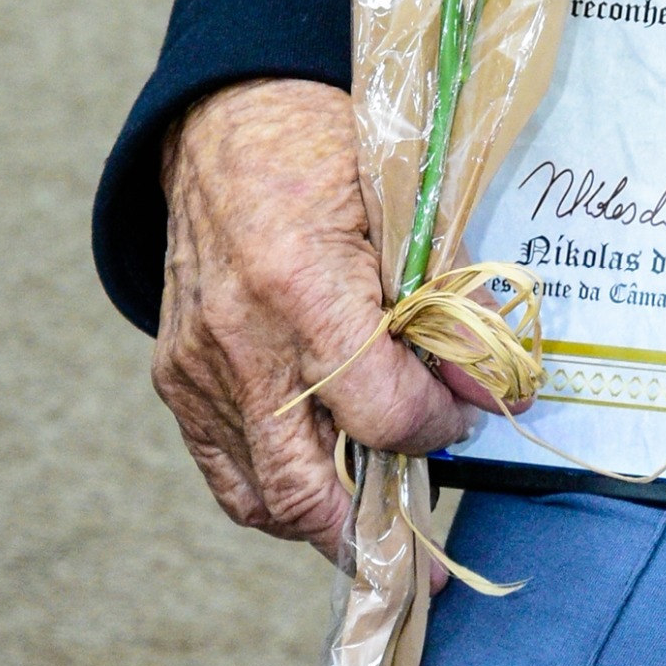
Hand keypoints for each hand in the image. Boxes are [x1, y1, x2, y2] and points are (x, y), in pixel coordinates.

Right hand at [154, 78, 475, 556]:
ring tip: (380, 514)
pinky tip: (323, 481)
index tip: (468, 414)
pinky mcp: (177, 376)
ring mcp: (198, 366)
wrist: (228, 118)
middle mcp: (240, 341)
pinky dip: (274, 491)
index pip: (380, 413)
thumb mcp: (406, 205)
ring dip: (325, 518)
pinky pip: (224, 469)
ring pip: (259, 496)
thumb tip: (489, 386)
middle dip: (374, 525)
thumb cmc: (328, 146)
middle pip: (305, 487)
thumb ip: (448, 298)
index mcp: (302, 287)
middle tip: (425, 547)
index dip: (437, 426)